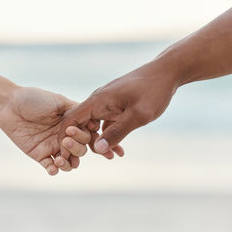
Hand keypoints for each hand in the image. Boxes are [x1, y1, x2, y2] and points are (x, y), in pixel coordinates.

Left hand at [0, 86, 91, 174]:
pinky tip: (54, 166)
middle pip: (81, 150)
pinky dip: (55, 170)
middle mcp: (65, 137)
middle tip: (66, 140)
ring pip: (69, 162)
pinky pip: (51, 167)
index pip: (87, 135)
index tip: (89, 134)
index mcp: (72, 124)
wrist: (10, 105)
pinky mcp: (40, 155)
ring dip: (68, 162)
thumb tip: (95, 123)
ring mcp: (53, 147)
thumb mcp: (59, 101)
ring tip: (60, 158)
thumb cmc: (34, 99)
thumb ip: (76, 111)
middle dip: (77, 148)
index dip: (90, 138)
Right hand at [58, 60, 178, 154]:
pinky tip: (119, 149)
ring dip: (97, 142)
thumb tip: (97, 149)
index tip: (66, 156)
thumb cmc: (153, 91)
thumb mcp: (138, 115)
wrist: (167, 72)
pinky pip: (104, 124)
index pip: (70, 120)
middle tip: (93, 159)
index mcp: (97, 101)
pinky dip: (108, 136)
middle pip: (79, 125)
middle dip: (81, 144)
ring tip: (112, 156)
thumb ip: (117, 132)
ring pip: (92, 126)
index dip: (65, 139)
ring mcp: (106, 103)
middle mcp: (97, 101)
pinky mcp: (114, 106)